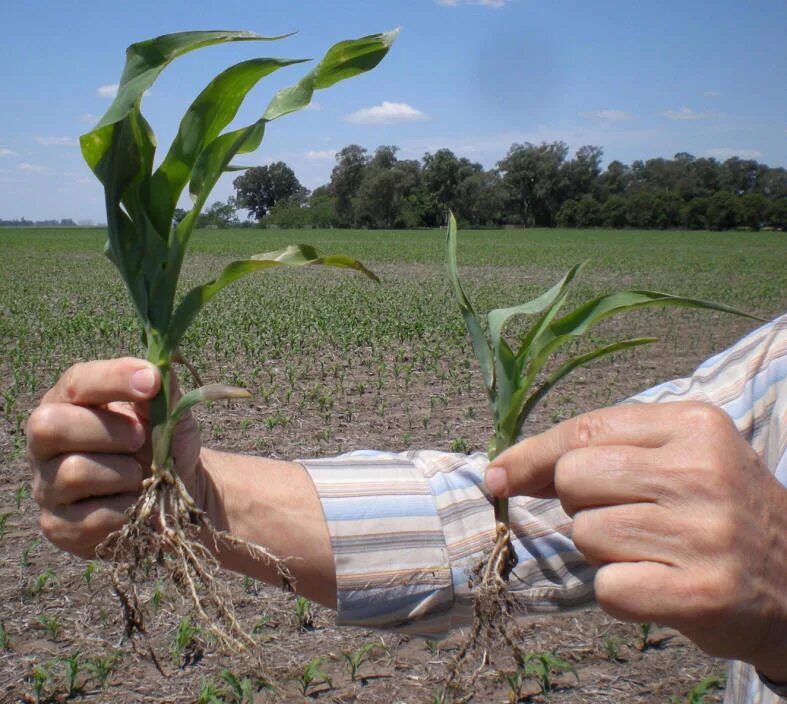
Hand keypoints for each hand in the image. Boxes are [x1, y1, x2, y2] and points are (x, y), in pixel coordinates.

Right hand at [27, 358, 201, 558]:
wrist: (174, 493)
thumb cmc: (163, 443)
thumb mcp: (171, 413)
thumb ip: (165, 390)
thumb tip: (160, 368)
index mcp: (70, 403)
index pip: (77, 382)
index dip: (113, 378)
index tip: (153, 380)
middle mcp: (46, 442)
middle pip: (50, 426)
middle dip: (108, 431)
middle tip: (141, 438)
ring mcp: (46, 486)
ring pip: (74, 473)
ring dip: (124, 473)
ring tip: (141, 474)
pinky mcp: (58, 526)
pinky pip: (90, 518)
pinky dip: (126, 510)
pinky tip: (136, 503)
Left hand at [486, 401, 786, 679]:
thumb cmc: (715, 510)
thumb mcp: (676, 457)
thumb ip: (599, 452)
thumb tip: (501, 471)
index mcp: (695, 425)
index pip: (584, 431)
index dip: (531, 456)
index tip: (498, 475)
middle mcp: (703, 472)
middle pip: (575, 479)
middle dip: (580, 503)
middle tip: (626, 514)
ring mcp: (706, 533)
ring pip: (587, 535)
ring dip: (605, 550)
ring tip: (654, 550)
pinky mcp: (704, 593)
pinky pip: (608, 588)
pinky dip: (622, 592)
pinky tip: (662, 584)